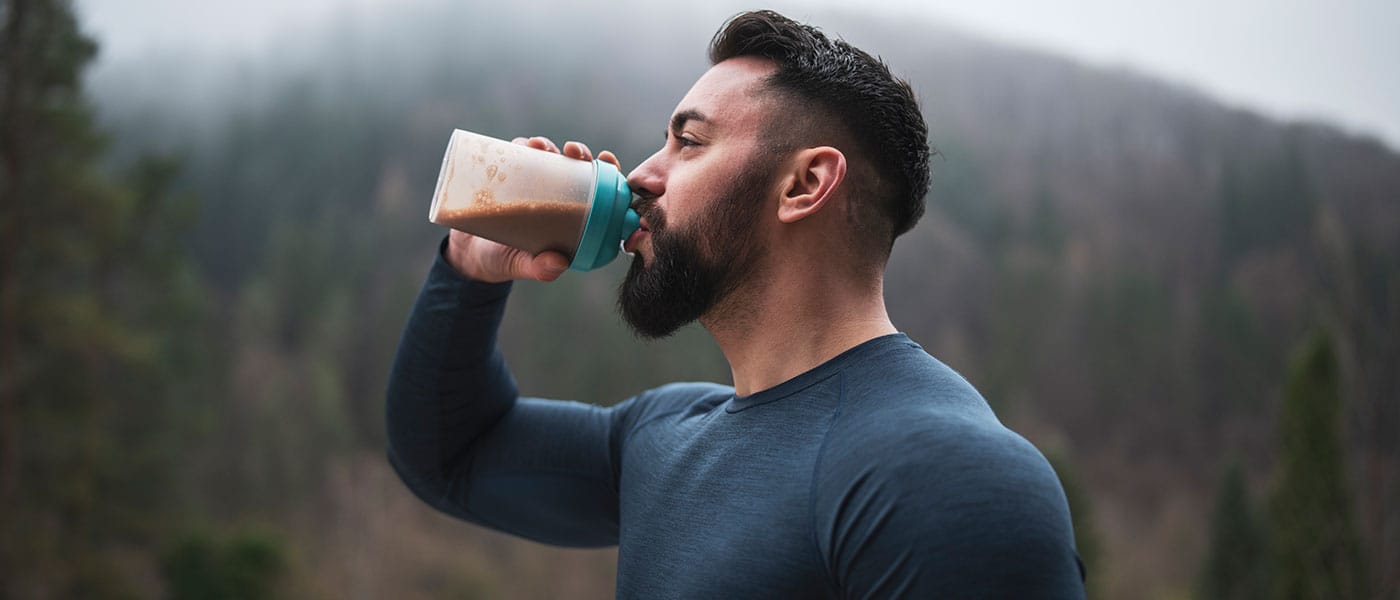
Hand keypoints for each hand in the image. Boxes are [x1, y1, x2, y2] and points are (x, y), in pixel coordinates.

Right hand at [444, 136, 622, 282]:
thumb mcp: (524, 266)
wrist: (467, 253)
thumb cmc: (505, 261)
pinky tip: (523, 145)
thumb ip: (541, 269)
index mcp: (569, 216)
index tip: (607, 160)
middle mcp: (554, 194)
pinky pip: (517, 154)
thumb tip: (559, 263)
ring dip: (548, 146)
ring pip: (547, 155)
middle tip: (573, 152)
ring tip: (541, 147)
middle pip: (575, 166)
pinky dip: (521, 145)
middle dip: (580, 153)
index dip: (608, 172)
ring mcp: (531, 183)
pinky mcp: (507, 174)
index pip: (598, 190)